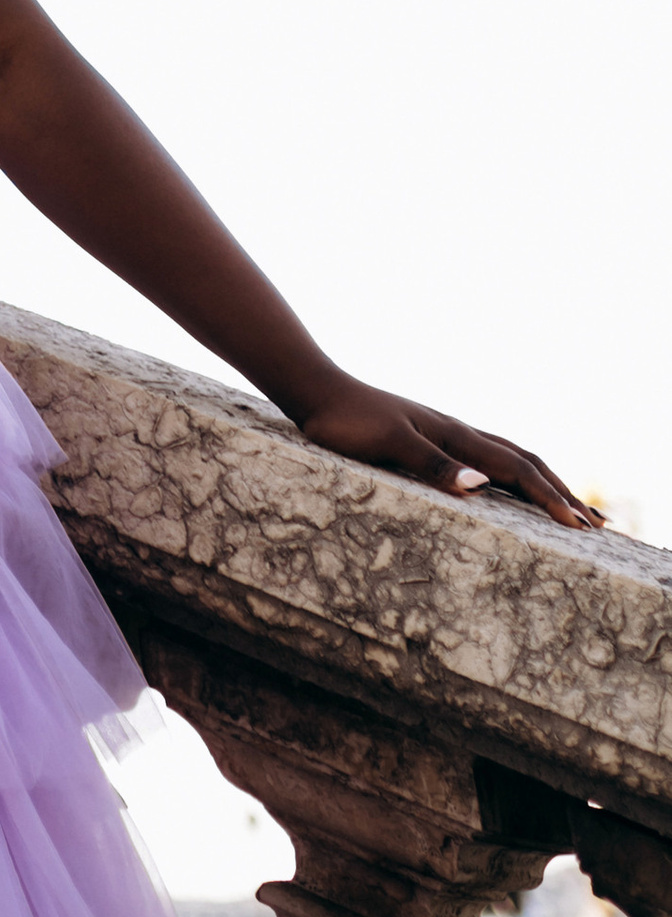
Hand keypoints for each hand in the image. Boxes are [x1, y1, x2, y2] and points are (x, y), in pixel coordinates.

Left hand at [293, 376, 601, 529]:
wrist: (316, 390)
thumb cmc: (346, 421)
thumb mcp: (387, 445)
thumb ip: (432, 464)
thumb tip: (480, 485)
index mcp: (455, 436)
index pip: (516, 470)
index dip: (550, 498)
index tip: (582, 527)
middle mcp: (458, 432)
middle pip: (525, 462)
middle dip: (562, 493)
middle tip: (600, 524)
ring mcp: (446, 433)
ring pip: (509, 456)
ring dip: (544, 481)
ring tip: (570, 505)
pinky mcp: (430, 437)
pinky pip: (487, 457)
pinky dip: (514, 474)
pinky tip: (510, 484)